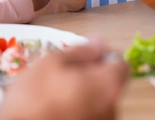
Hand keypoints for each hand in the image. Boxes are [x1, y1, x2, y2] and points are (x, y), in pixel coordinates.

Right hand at [0, 37, 127, 119]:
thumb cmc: (35, 97)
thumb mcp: (53, 62)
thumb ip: (81, 50)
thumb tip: (98, 43)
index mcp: (107, 84)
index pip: (119, 61)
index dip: (102, 52)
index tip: (86, 52)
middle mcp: (112, 106)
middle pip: (111, 81)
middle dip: (93, 72)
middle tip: (66, 70)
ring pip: (100, 98)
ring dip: (85, 90)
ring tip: (58, 89)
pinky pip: (91, 112)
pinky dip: (80, 106)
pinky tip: (58, 105)